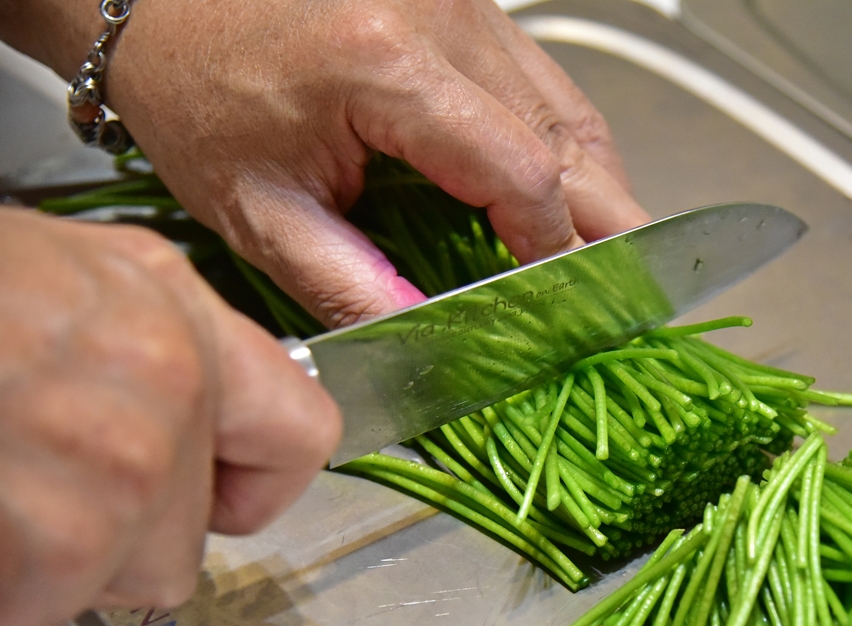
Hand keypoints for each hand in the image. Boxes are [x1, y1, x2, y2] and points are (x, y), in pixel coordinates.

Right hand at [0, 209, 340, 625]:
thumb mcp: (70, 274)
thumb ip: (156, 348)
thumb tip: (202, 418)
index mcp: (176, 317)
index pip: (302, 435)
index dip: (253, 483)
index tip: (217, 493)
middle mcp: (162, 391)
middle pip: (188, 546)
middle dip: (115, 539)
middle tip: (34, 481)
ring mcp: (106, 476)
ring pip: (107, 586)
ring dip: (41, 563)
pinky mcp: (50, 551)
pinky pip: (33, 611)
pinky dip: (0, 587)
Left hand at [89, 0, 648, 327]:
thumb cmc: (194, 87)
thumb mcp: (258, 211)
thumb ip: (351, 287)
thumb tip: (438, 341)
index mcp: (386, 65)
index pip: (521, 173)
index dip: (553, 252)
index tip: (560, 310)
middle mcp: (444, 18)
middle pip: (574, 136)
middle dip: (610, 226)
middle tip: (633, 294)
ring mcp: (464, 3)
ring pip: (574, 109)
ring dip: (599, 189)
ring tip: (608, 259)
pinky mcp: (467, 5)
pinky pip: (547, 86)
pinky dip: (569, 151)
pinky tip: (568, 198)